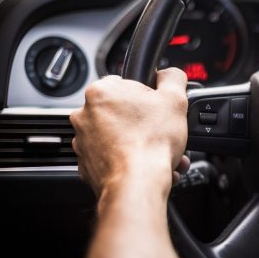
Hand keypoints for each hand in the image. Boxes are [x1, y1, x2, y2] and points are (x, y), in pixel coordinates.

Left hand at [70, 68, 189, 200]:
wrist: (137, 183)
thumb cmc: (151, 142)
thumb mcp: (175, 99)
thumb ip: (173, 78)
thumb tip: (170, 74)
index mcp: (101, 92)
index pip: (128, 85)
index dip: (149, 98)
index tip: (158, 111)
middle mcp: (85, 115)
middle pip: (124, 112)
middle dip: (145, 124)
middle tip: (163, 134)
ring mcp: (83, 141)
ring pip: (119, 137)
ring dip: (140, 144)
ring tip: (160, 154)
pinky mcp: (87, 165)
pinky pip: (112, 158)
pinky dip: (129, 161)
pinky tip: (147, 166)